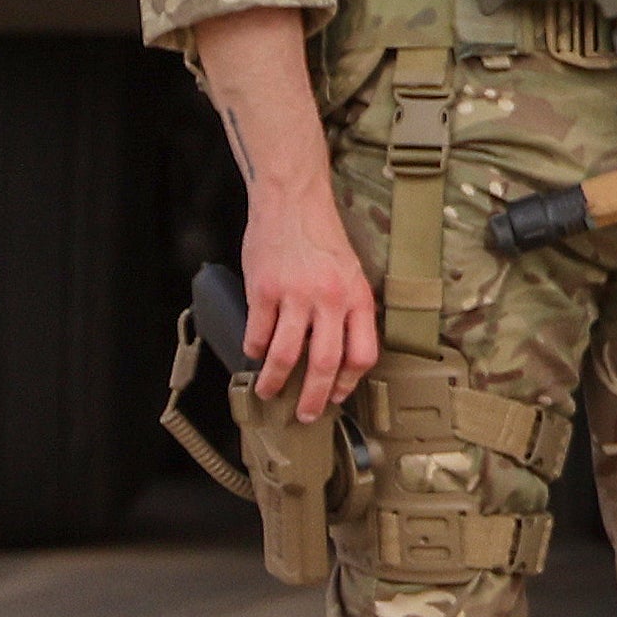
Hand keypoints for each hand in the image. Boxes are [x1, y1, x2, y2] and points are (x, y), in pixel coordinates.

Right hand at [228, 184, 380, 420]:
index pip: (363, 353)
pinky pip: (258, 333)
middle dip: (314, 397)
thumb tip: (343, 352)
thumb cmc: (322, 238)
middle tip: (306, 414)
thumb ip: (350, 309)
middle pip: (324, 363)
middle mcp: (330, 300)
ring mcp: (295, 295)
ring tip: (269, 392)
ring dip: (276, 381)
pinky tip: (254, 355)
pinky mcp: (264, 290)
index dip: (350, 382)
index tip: (338, 396)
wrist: (293, 202)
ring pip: (285, 354)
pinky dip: (254, 350)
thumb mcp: (352, 273)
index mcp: (358, 298)